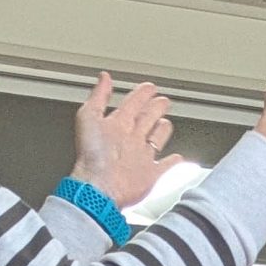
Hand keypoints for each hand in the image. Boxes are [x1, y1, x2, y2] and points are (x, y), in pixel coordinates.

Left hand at [71, 73, 183, 209]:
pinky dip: (173, 163)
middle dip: (155, 108)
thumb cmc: (92, 156)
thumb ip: (98, 96)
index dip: (141, 94)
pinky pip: (166, 167)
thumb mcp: (89, 117)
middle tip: (162, 101)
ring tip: (165, 123)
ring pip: (156, 139)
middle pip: (147, 118)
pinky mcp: (150, 175)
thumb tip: (103, 77)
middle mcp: (129, 140)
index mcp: (116, 125)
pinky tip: (176, 158)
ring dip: (162, 130)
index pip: (132, 104)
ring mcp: (140, 157)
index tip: (149, 87)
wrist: (100, 187)